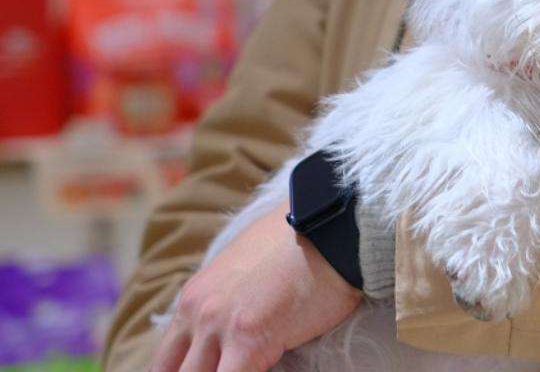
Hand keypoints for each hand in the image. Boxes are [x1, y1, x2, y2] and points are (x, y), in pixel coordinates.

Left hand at [150, 199, 361, 371]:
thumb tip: (227, 333)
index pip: (165, 363)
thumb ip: (225, 301)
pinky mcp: (248, 341)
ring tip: (249, 367)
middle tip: (230, 368)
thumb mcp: (244, 267)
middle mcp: (198, 313)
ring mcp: (220, 327)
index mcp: (193, 297)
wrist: (333, 224)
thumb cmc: (300, 243)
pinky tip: (272, 370)